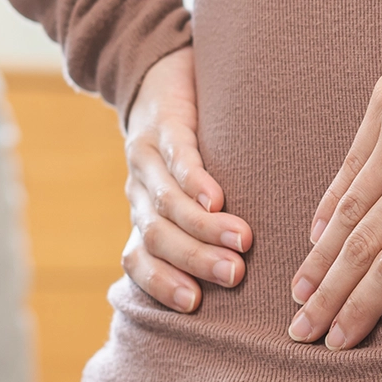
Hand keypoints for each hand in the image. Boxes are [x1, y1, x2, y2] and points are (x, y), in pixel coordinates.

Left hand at [121, 47, 251, 311]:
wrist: (157, 75)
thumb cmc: (187, 151)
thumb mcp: (184, 196)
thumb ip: (200, 233)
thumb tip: (244, 285)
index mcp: (142, 218)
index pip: (138, 262)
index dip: (160, 284)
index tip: (195, 306)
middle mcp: (137, 193)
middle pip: (156, 238)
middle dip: (194, 260)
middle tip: (234, 276)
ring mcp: (146, 159)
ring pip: (166, 203)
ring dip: (203, 227)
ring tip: (242, 242)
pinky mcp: (162, 125)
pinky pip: (176, 158)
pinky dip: (195, 181)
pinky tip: (218, 197)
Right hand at [290, 7, 381, 350]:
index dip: (367, 310)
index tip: (341, 343)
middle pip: (365, 250)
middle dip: (330, 298)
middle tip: (300, 335)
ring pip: (349, 211)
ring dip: (320, 258)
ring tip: (298, 294)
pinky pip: (350, 165)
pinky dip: (331, 203)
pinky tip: (317, 232)